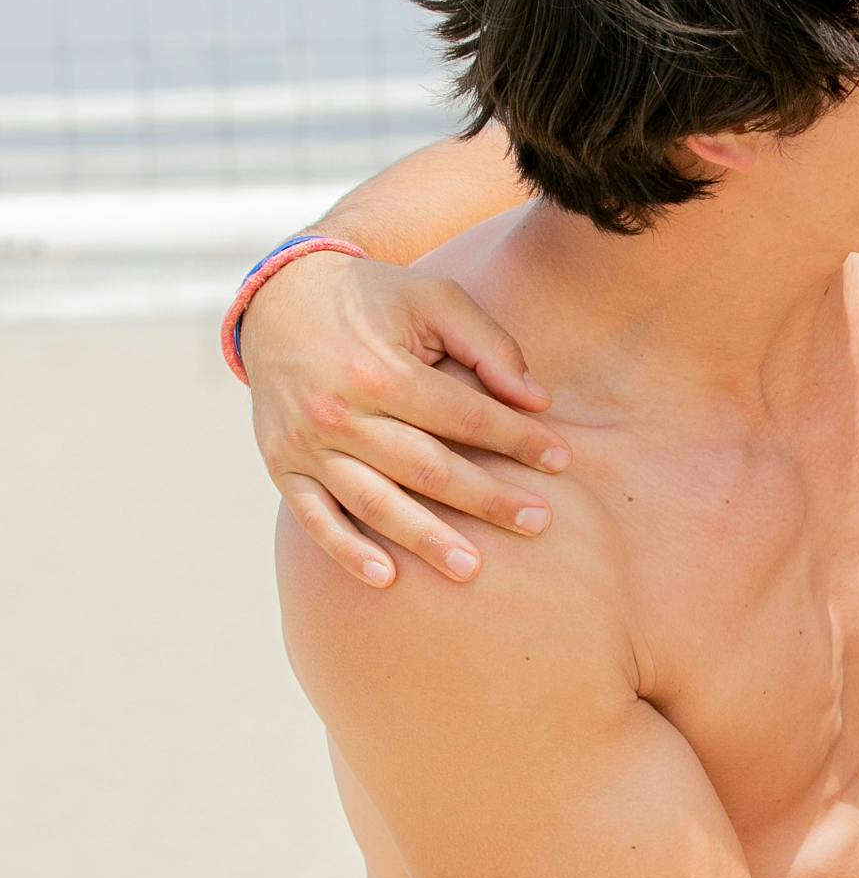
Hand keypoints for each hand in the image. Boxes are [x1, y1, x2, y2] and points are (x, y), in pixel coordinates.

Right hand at [241, 250, 570, 587]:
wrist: (278, 301)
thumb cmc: (373, 302)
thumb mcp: (432, 300)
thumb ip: (488, 344)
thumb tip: (536, 400)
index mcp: (379, 369)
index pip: (463, 416)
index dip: (516, 439)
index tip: (560, 459)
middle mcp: (340, 411)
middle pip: (427, 468)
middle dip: (488, 499)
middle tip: (538, 523)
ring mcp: (307, 444)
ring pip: (375, 503)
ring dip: (426, 540)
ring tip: (473, 570)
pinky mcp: (282, 465)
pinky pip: (314, 518)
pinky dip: (347, 551)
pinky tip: (387, 578)